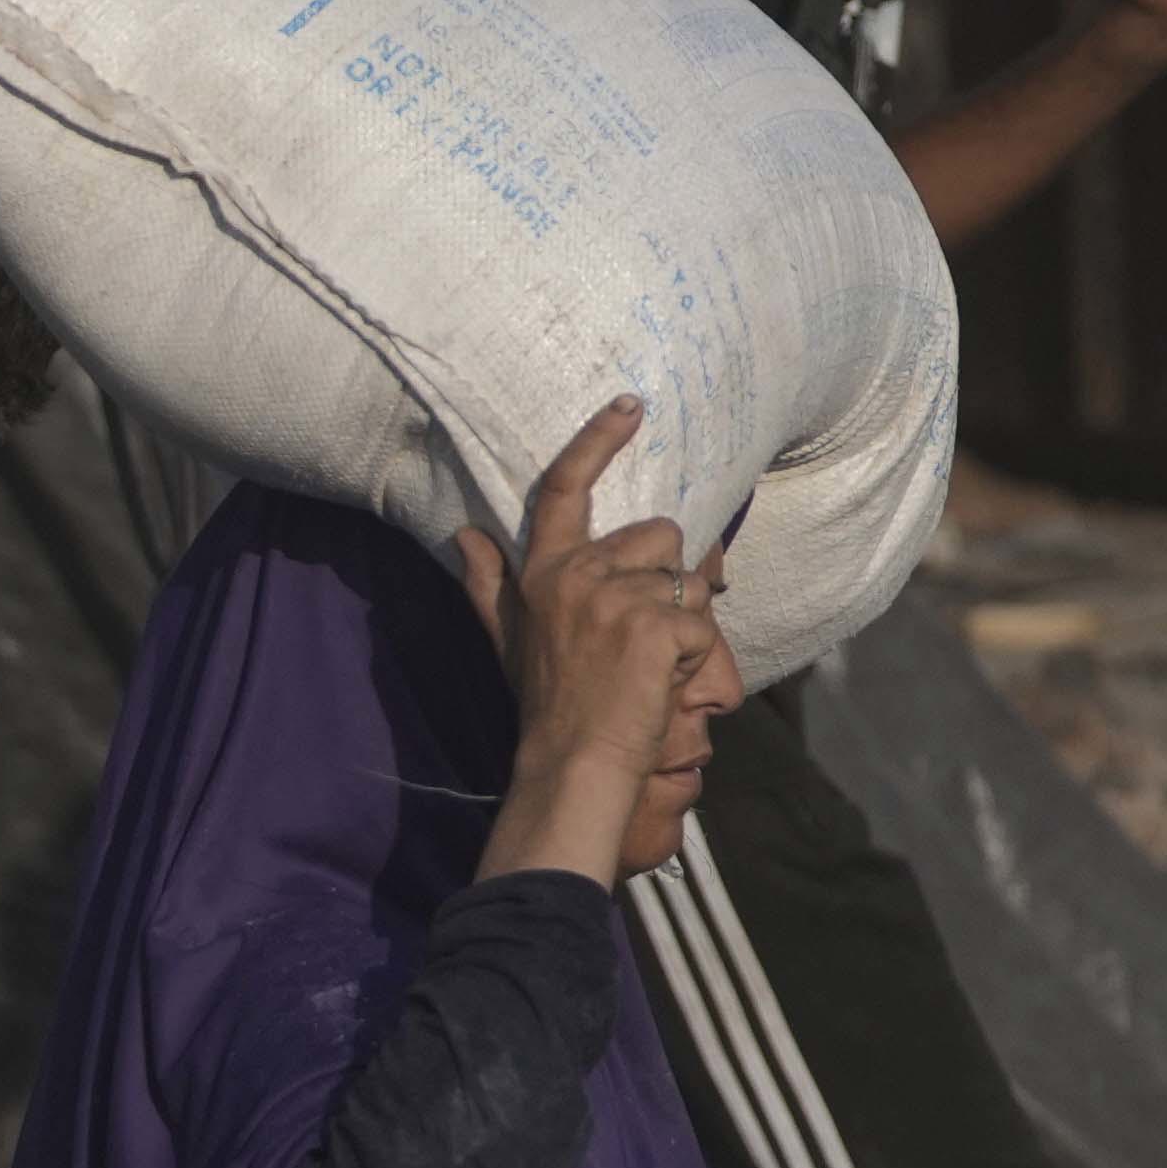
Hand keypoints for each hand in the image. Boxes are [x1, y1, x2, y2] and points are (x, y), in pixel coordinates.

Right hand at [453, 400, 719, 882]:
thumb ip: (488, 583)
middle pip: (660, 534)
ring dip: (685, 618)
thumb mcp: (507, 638)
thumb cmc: (546, 703)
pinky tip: (662, 681)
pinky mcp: (658, 627)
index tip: (631, 405)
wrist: (572, 762)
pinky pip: (703, 622)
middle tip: (642, 633)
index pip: (566, 491)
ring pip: (688, 579)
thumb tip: (463, 535)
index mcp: (545, 571)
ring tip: (650, 662)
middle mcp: (579, 574)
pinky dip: (695, 655)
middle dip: (666, 575)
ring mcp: (619, 598)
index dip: (598, 442)